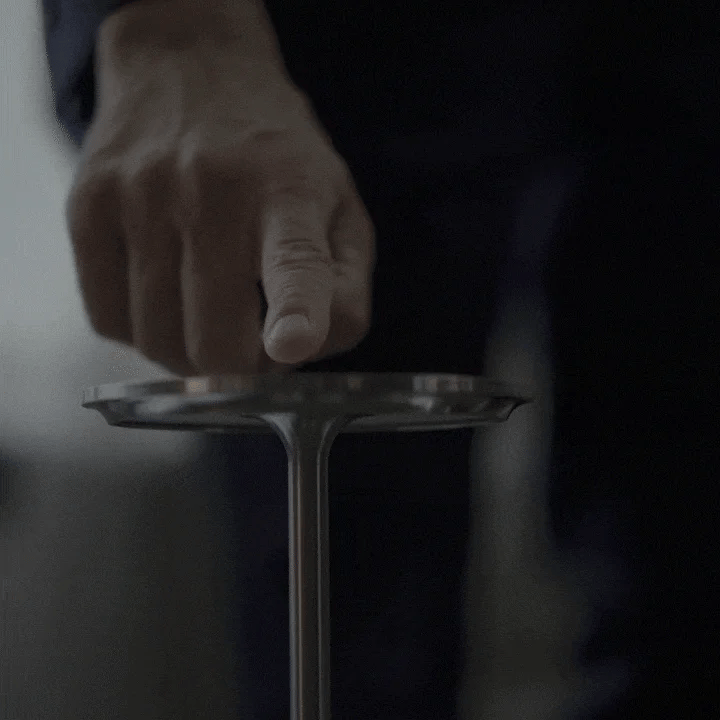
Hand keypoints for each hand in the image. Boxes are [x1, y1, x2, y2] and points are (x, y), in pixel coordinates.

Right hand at [66, 1, 374, 375]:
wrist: (190, 69)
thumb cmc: (277, 159)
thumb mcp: (340, 209)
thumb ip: (345, 289)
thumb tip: (305, 354)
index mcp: (289, 193)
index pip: (296, 261)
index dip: (297, 312)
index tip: (292, 344)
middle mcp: (211, 192)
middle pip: (217, 340)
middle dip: (241, 368)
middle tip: (252, 341)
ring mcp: (141, 198)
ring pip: (159, 343)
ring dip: (192, 356)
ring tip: (211, 314)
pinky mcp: (87, 208)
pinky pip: (109, 322)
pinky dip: (144, 332)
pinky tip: (167, 298)